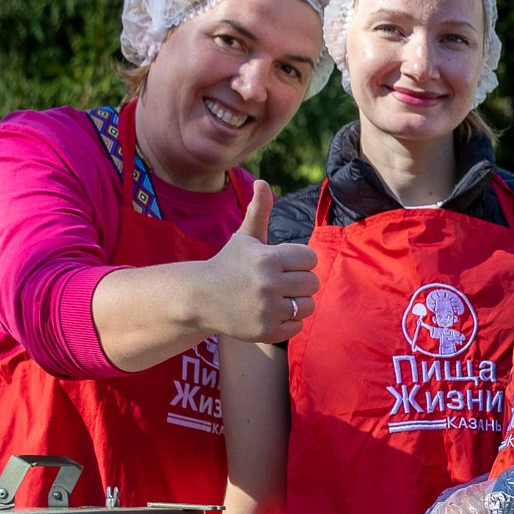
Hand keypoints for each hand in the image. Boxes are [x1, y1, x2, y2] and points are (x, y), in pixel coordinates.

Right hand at [202, 187, 319, 343]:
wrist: (201, 297)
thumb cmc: (229, 264)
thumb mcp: (245, 237)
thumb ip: (259, 211)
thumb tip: (263, 182)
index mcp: (267, 258)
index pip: (310, 258)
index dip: (299, 261)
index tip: (283, 264)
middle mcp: (268, 283)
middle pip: (312, 283)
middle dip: (300, 282)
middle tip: (281, 282)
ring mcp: (267, 309)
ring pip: (308, 306)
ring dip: (297, 303)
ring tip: (279, 298)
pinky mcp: (266, 331)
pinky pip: (298, 326)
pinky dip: (289, 322)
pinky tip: (272, 313)